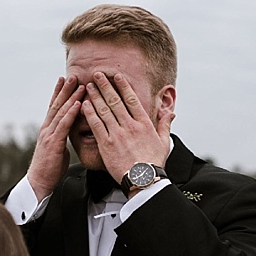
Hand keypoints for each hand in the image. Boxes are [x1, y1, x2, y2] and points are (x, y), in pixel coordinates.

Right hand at [25, 69, 86, 206]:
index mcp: (48, 130)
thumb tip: (69, 131)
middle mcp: (47, 129)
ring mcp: (49, 135)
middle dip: (65, 89)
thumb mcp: (57, 149)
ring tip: (78, 84)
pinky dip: (71, 113)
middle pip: (57, 105)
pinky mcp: (53, 143)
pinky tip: (78, 104)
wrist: (39, 184)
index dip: (58, 93)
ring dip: (71, 97)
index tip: (63, 79)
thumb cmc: (49, 169)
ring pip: (61, 112)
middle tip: (73, 75)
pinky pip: (64, 125)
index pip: (53, 107)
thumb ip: (61, 137)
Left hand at [74, 61, 166, 183]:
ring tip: (89, 86)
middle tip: (97, 74)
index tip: (116, 76)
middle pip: (115, 101)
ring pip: (104, 110)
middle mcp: (129, 125)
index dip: (123, 86)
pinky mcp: (107, 145)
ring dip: (96, 96)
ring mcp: (117, 134)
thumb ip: (165, 124)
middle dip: (105, 86)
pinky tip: (85, 105)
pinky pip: (96, 126)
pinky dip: (90, 114)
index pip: (131, 99)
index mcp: (143, 123)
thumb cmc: (154, 164)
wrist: (143, 180)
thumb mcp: (164, 142)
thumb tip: (170, 112)